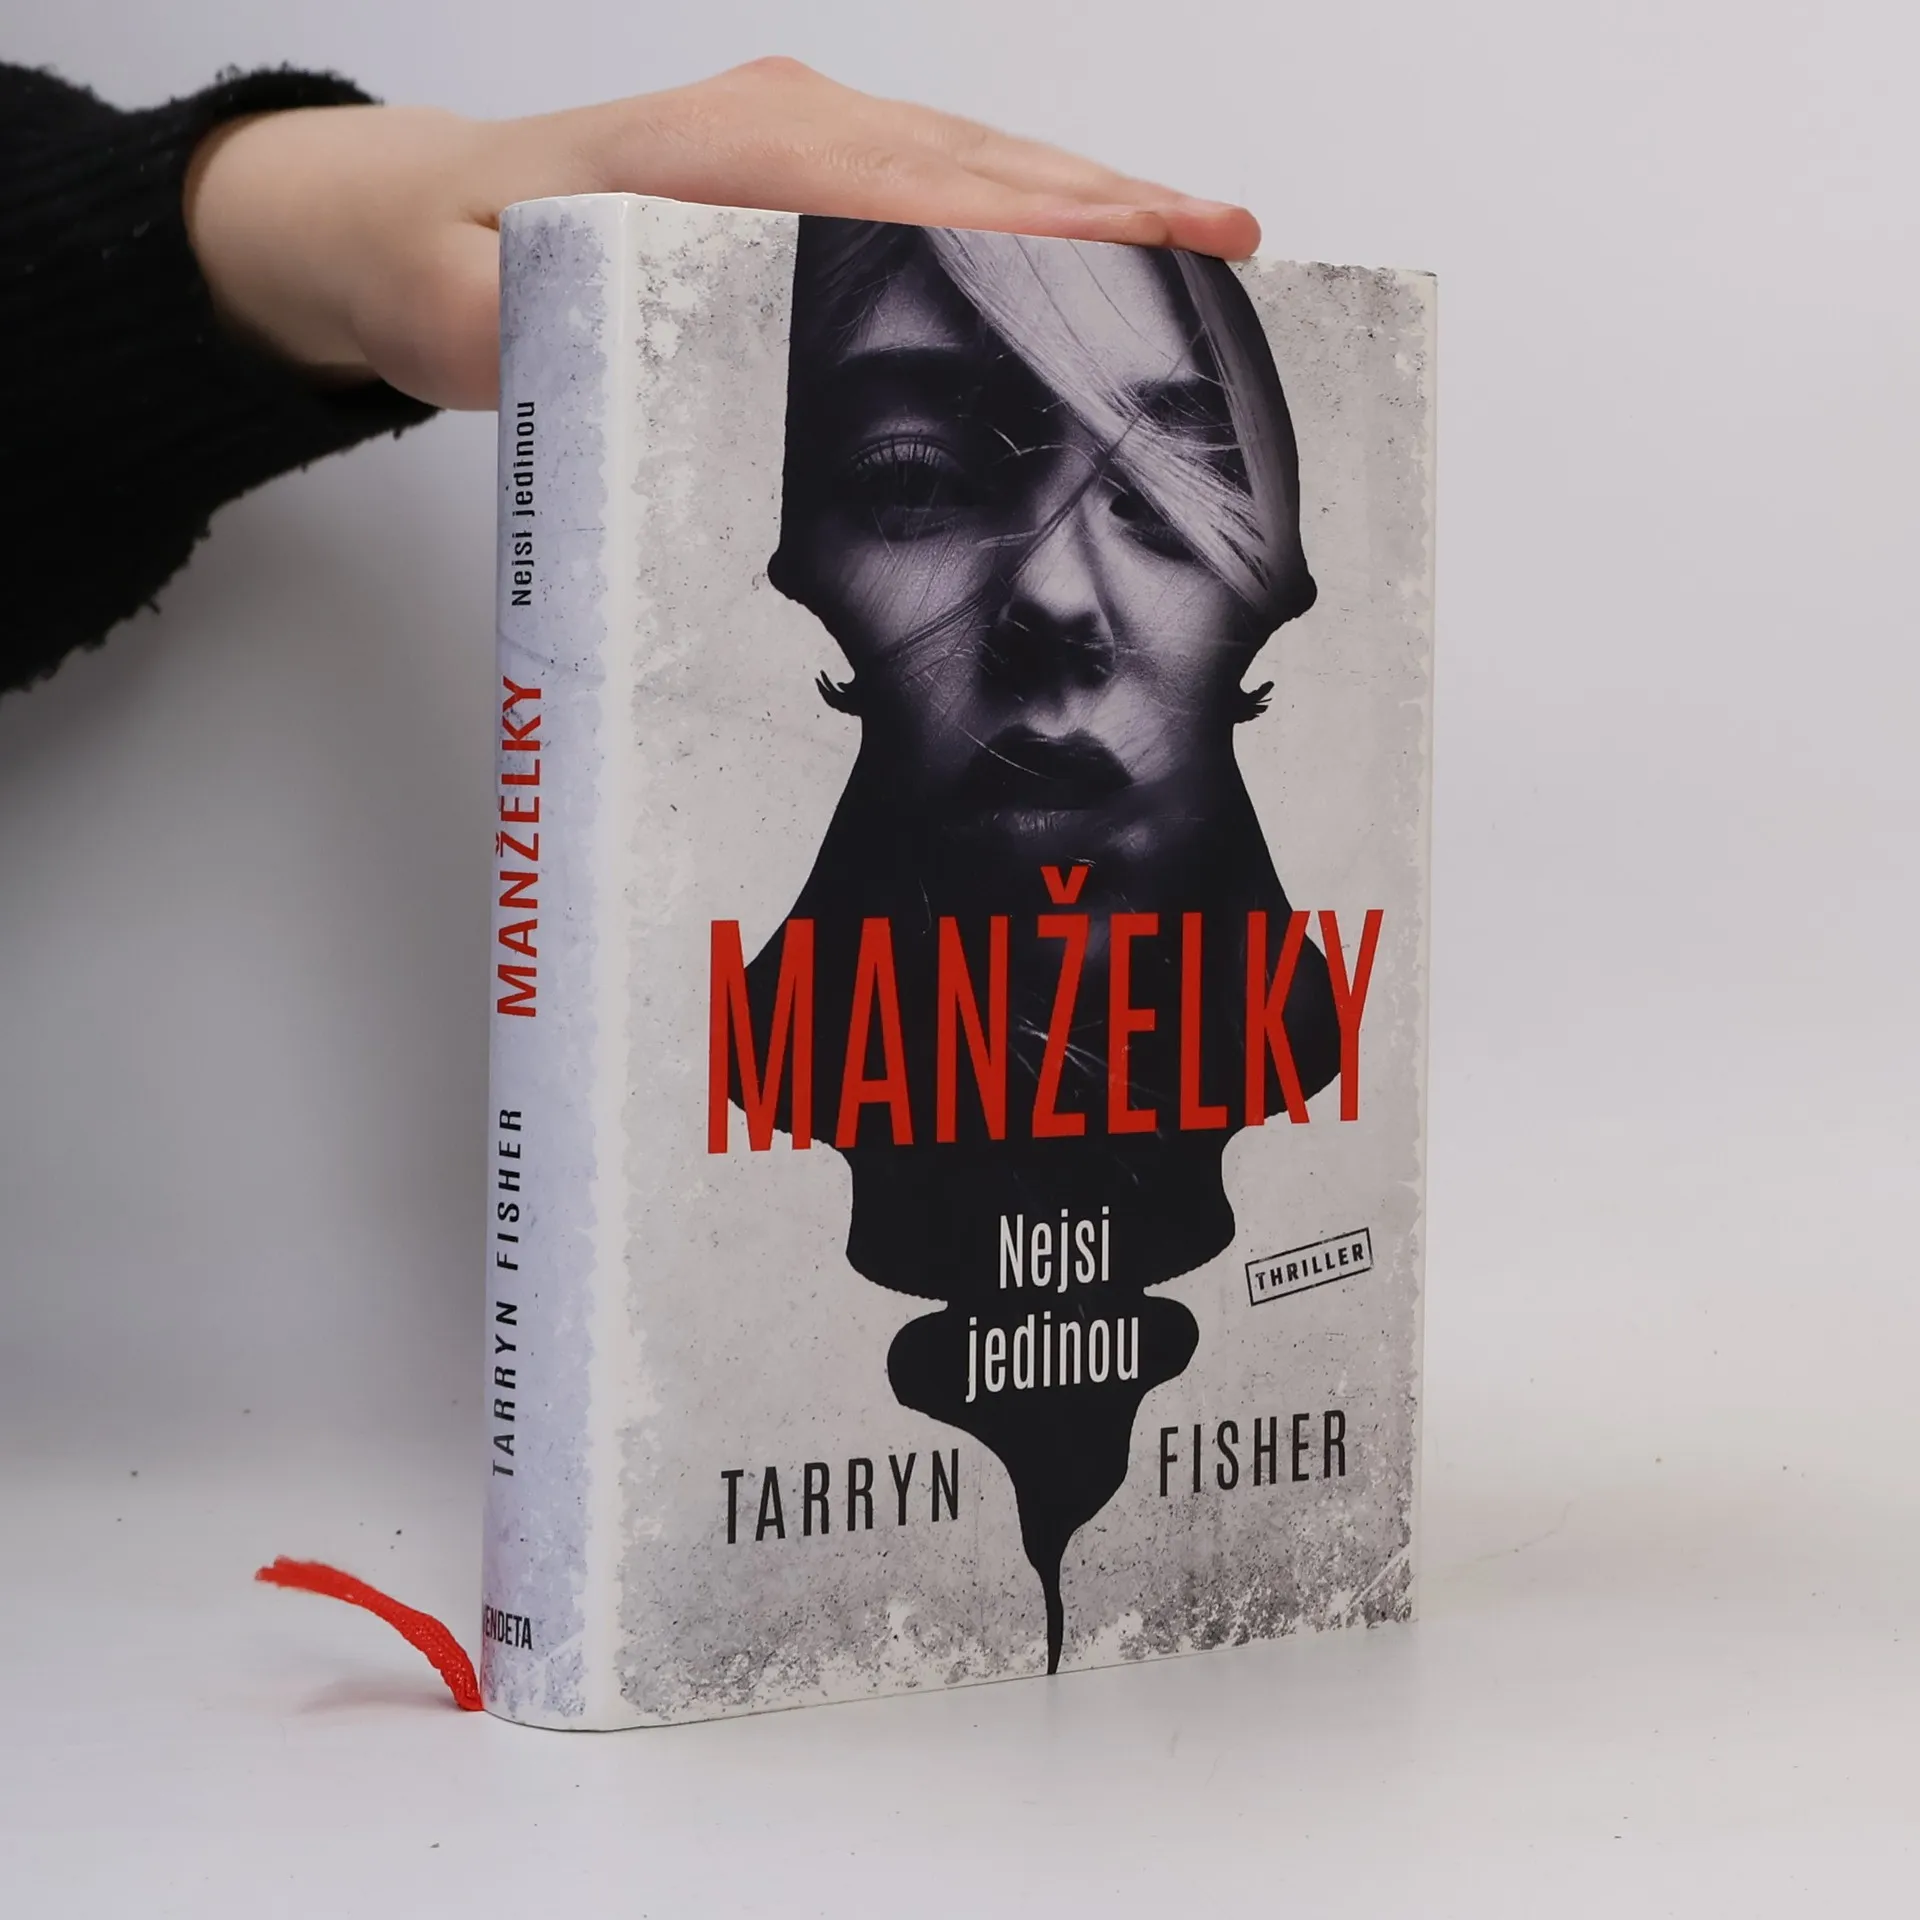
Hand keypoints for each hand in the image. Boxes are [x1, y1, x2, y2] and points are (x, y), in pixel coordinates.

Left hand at [184, 57, 1259, 410]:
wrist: (411, 217)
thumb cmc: (458, 267)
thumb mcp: (482, 321)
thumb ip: (572, 334)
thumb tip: (674, 345)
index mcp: (725, 156)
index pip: (915, 190)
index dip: (1036, 225)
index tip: (1142, 249)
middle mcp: (783, 127)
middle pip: (977, 162)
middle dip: (1111, 208)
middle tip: (1232, 246)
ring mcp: (802, 138)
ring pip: (976, 162)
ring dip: (1092, 205)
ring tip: (1208, 243)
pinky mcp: (809, 167)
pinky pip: (946, 180)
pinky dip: (1034, 211)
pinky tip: (1096, 246)